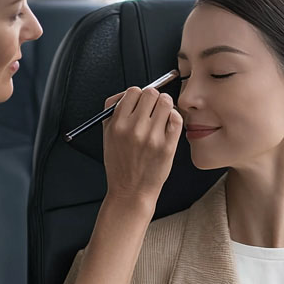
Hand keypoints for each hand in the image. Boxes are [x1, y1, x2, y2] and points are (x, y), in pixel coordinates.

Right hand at [101, 86, 181, 208]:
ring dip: (165, 106)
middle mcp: (134, 128)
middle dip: (153, 98)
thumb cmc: (120, 166)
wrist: (130, 191)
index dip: (138, 95)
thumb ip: (114, 113)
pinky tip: (168, 126)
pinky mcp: (167, 146)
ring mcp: (152, 137)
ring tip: (162, 117)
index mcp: (117, 125)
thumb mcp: (107, 137)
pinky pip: (177, 118)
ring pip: (166, 102)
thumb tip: (128, 94)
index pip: (132, 91)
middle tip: (153, 109)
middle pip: (150, 93)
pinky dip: (174, 117)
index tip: (141, 103)